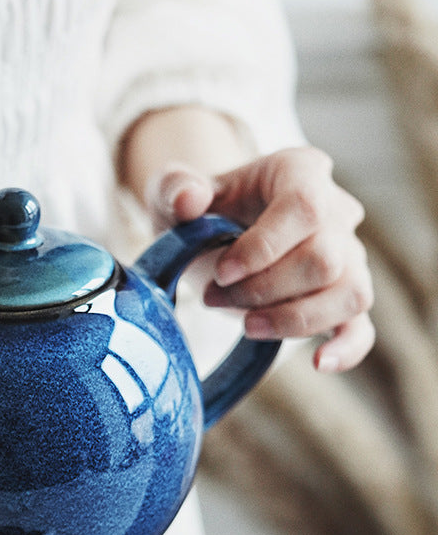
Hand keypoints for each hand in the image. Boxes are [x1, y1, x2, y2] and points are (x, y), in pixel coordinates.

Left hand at [144, 147, 374, 372]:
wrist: (207, 233)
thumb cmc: (196, 209)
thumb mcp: (174, 191)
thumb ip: (175, 187)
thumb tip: (189, 200)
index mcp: (299, 172)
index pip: (304, 206)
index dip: (263, 247)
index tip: (221, 273)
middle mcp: (335, 211)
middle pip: (325, 259)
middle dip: (263, 289)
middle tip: (212, 296)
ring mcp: (346, 256)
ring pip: (350, 293)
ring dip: (293, 319)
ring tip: (247, 326)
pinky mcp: (340, 297)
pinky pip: (361, 325)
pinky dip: (346, 348)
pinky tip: (319, 363)